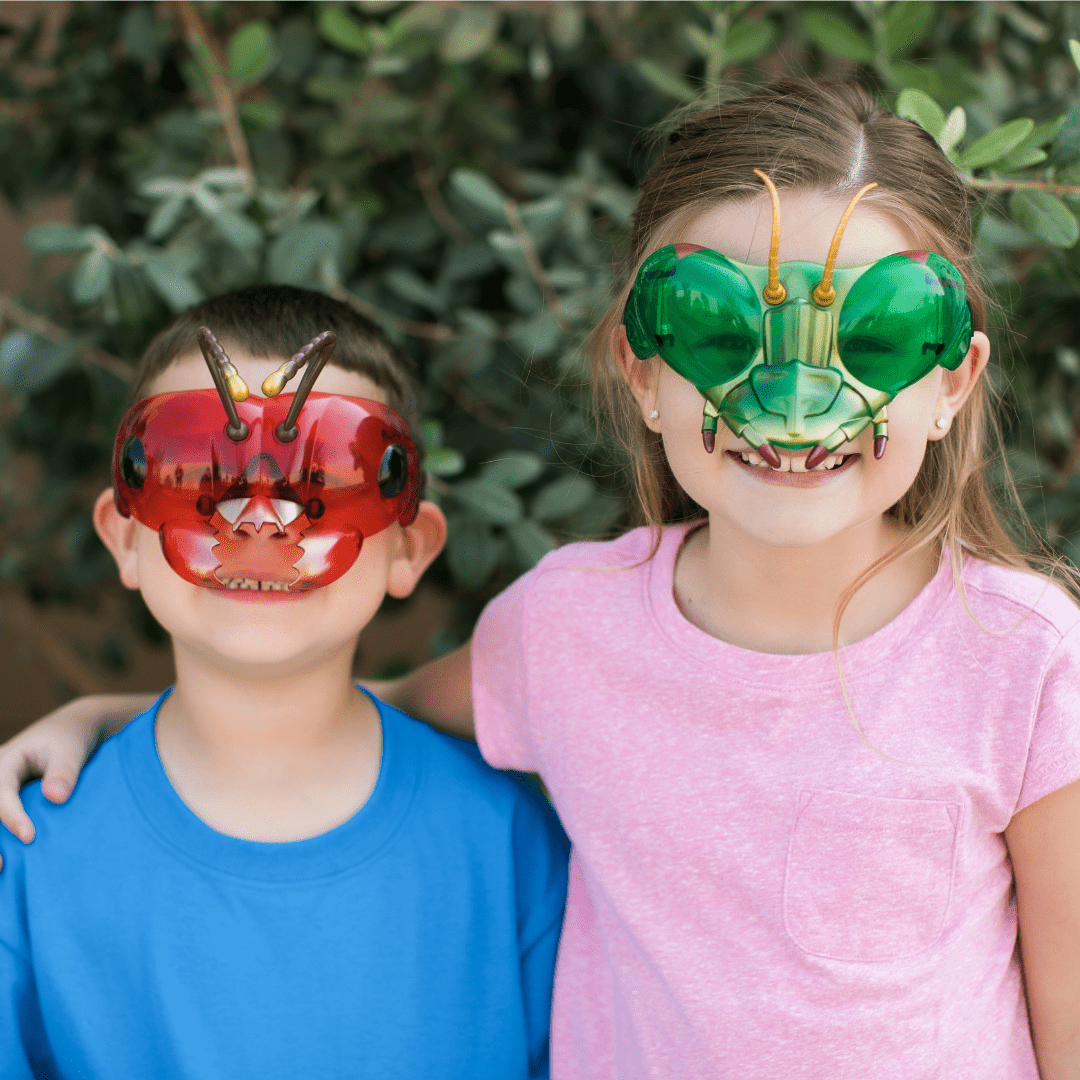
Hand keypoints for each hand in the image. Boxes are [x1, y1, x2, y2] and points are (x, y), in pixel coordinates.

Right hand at [0, 693, 152, 865]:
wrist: (74, 731)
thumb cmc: (72, 737)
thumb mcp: (71, 748)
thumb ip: (64, 771)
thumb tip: (55, 797)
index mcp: (6, 760)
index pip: (1, 792)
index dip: (12, 816)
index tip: (30, 837)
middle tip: (1, 865)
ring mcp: (1, 792)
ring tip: (2, 869)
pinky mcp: (9, 804)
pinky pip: (1, 820)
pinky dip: (5, 840)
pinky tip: (10, 864)